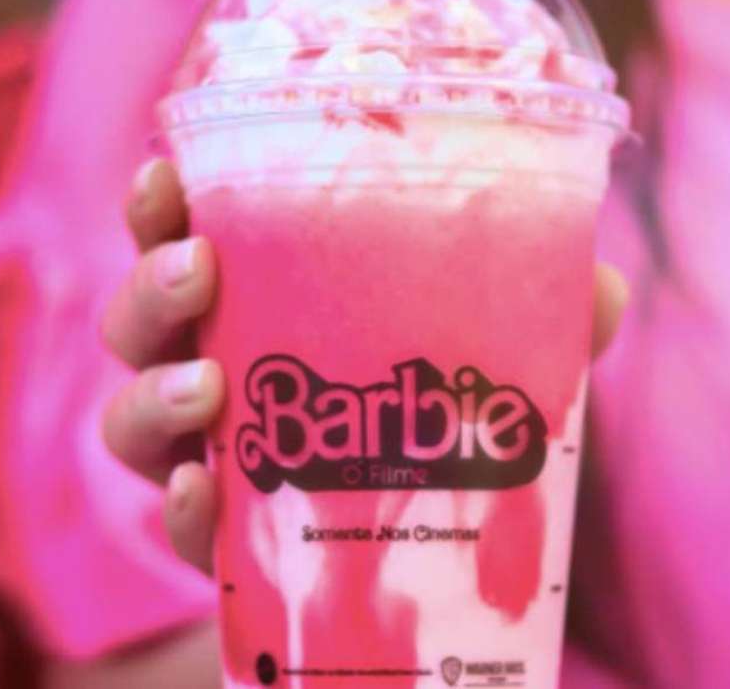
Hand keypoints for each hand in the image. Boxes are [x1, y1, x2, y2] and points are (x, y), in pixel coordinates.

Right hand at [100, 159, 629, 571]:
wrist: (419, 558)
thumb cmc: (431, 424)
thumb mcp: (484, 359)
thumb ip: (536, 320)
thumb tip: (602, 285)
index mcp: (259, 303)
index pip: (185, 238)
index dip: (158, 204)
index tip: (167, 171)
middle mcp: (213, 369)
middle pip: (137, 318)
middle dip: (151, 284)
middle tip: (199, 267)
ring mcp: (206, 455)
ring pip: (127, 415)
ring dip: (153, 392)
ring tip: (208, 385)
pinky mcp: (218, 535)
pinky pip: (173, 520)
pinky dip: (181, 507)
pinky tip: (208, 491)